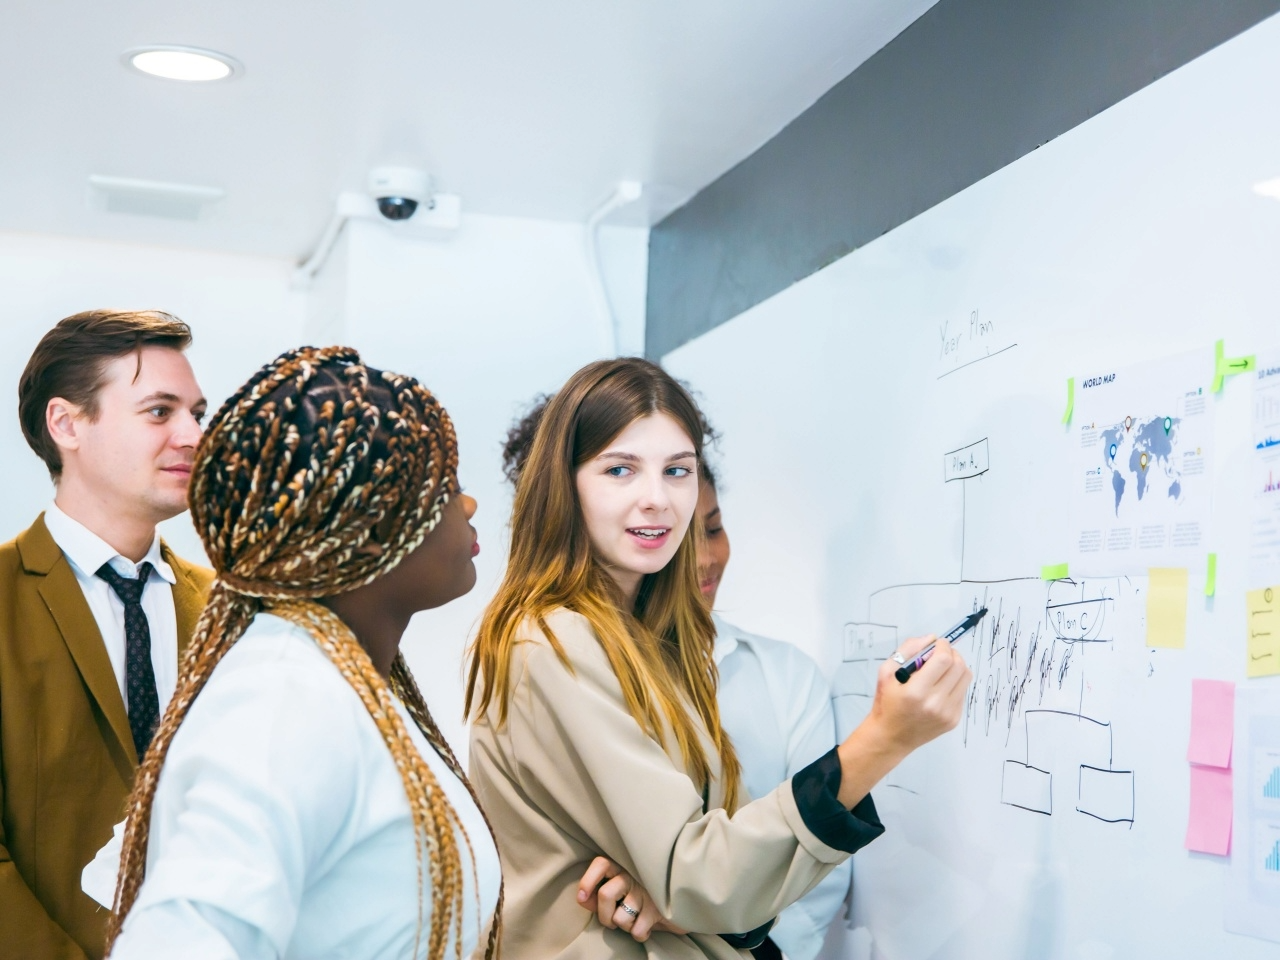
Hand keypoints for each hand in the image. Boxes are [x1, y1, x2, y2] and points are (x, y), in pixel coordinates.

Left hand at [576, 856, 688, 941]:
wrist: (682, 900)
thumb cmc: (643, 897)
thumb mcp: (622, 892)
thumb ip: (600, 893)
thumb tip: (582, 898)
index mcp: (622, 867)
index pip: (601, 863)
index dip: (587, 880)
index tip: (581, 896)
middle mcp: (633, 876)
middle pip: (605, 894)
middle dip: (603, 916)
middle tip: (611, 921)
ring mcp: (646, 892)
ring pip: (620, 917)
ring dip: (624, 927)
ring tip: (633, 921)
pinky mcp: (658, 909)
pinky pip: (636, 931)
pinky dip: (639, 934)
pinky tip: (645, 928)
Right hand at [834, 633, 972, 807]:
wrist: (890, 737)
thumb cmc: (886, 703)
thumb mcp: (886, 672)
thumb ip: (907, 650)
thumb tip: (931, 638)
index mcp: (916, 691)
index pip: (943, 660)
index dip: (943, 646)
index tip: (937, 644)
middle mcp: (935, 703)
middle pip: (959, 666)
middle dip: (952, 653)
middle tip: (941, 653)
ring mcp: (948, 714)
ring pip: (966, 678)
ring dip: (957, 666)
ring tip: (942, 668)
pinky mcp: (954, 720)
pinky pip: (963, 692)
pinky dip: (955, 682)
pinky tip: (940, 686)